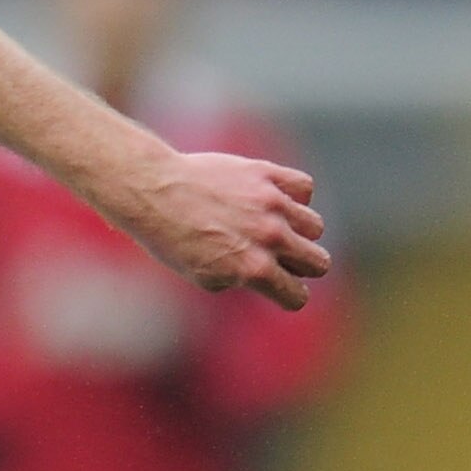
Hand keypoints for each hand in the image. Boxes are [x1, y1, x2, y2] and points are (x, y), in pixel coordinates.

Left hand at [121, 150, 329, 309]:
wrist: (152, 191)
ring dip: (297, 231)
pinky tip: (270, 199)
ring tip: (267, 226)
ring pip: (314, 227)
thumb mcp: (203, 276)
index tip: (276, 287)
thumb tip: (269, 277)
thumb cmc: (170, 239)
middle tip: (274, 257)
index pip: (297, 296)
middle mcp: (269, 237)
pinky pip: (304, 188)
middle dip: (300, 266)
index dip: (287, 295)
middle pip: (318, 263)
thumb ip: (243, 280)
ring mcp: (271, 204)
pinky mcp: (267, 174)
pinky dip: (293, 195)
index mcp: (254, 269)